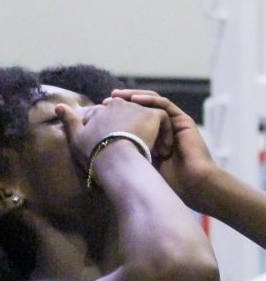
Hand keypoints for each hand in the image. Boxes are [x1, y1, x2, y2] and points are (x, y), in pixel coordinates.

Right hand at [55, 98, 171, 172]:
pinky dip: (165, 134)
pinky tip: (163, 150)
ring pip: (148, 117)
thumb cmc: (93, 151)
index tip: (122, 147)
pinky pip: (164, 120)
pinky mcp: (153, 115)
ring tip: (155, 151)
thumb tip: (57, 105)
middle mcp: (122, 103)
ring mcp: (139, 108)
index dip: (118, 131)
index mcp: (104, 108)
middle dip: (136, 130)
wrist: (114, 157)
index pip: (113, 115)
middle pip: (131, 114)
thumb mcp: (76, 136)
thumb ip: (69, 120)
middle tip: (139, 150)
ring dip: (153, 132)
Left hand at [108, 89, 216, 207]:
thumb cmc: (159, 181)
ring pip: (152, 103)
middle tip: (107, 100)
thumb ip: (120, 153)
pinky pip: (165, 105)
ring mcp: (172, 124)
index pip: (130, 121)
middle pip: (139, 110)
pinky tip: (136, 99)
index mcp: (148, 139)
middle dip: (122, 103)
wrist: (187, 185)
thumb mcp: (133, 164)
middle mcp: (159, 130)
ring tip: (119, 95)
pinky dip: (150, 100)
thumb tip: (93, 148)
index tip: (97, 114)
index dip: (114, 116)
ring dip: (135, 97)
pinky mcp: (183, 121)